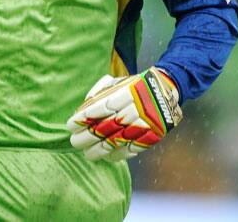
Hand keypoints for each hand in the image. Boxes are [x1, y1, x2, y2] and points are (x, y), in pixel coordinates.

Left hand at [66, 66, 181, 160]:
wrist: (166, 90)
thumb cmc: (133, 86)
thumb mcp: (117, 82)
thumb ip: (99, 92)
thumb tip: (81, 110)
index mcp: (128, 92)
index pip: (102, 107)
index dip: (84, 118)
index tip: (70, 125)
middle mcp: (138, 108)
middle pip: (108, 126)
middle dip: (87, 136)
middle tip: (74, 141)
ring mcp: (147, 124)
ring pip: (119, 141)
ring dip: (100, 150)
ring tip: (87, 153)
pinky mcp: (154, 135)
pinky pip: (134, 149)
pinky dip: (118, 154)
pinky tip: (106, 157)